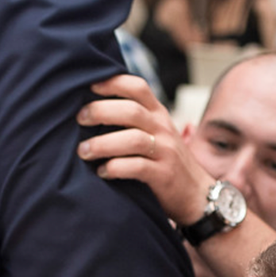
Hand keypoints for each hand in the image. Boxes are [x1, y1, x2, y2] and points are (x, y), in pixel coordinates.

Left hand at [76, 74, 213, 224]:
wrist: (196, 194)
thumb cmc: (165, 160)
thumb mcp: (155, 132)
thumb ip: (134, 119)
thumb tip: (91, 107)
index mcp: (158, 113)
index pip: (137, 87)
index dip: (112, 83)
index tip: (89, 86)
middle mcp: (163, 128)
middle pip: (131, 111)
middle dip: (100, 111)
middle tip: (79, 119)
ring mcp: (165, 151)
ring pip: (133, 139)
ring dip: (103, 143)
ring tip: (84, 150)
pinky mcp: (164, 175)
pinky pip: (137, 167)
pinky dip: (115, 168)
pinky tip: (102, 172)